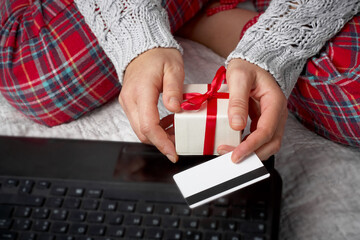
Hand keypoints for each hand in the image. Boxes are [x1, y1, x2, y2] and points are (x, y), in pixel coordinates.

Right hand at [119, 48, 183, 162]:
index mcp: (141, 91)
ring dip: (157, 137)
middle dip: (161, 143)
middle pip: (142, 132)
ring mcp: (127, 102)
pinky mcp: (129, 103)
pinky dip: (153, 128)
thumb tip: (175, 110)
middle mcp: (129, 99)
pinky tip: (168, 124)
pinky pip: (139, 122)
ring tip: (176, 134)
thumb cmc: (159, 55)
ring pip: (140, 130)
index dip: (162, 142)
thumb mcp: (173, 68)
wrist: (142, 47)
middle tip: (179, 145)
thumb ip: (174, 89)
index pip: (148, 125)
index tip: (174, 153)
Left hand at [217, 58, 287, 161]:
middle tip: (230, 158)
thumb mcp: (239, 77)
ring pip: (267, 143)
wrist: (252, 61)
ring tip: (229, 152)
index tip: (236, 155)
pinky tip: (234, 144)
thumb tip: (236, 125)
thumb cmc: (247, 66)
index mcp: (275, 102)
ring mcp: (271, 118)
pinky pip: (259, 137)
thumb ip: (238, 101)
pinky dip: (248, 145)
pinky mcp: (263, 120)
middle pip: (271, 143)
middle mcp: (277, 113)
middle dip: (252, 154)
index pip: (266, 131)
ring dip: (251, 152)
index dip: (251, 146)